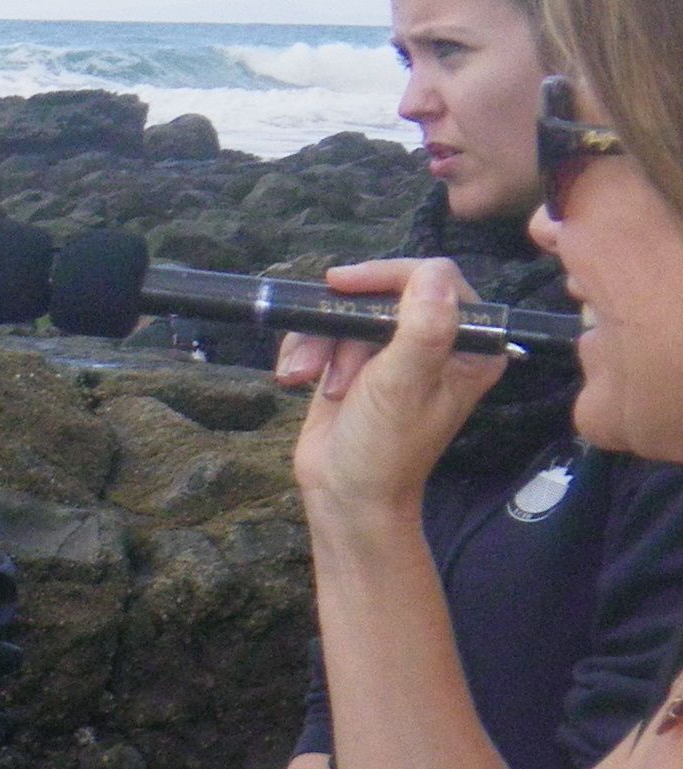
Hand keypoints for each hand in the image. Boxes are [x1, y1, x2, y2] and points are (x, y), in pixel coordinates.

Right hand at [284, 260, 505, 519]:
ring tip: (308, 379)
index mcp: (469, 345)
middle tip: (317, 347)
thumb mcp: (403, 386)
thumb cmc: (383, 448)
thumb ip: (423, 329)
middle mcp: (437, 341)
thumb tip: (432, 273)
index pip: (436, 279)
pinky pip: (325, 330)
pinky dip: (305, 350)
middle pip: (383, 291)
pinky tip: (298, 378)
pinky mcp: (355, 360)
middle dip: (343, 321)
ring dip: (318, 341)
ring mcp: (393, 350)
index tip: (344, 287)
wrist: (344, 495)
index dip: (389, 277)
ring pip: (347, 311)